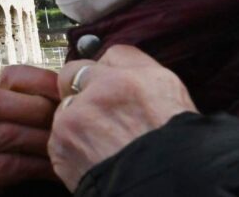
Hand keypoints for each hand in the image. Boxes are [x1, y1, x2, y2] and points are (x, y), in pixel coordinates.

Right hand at [0, 65, 61, 190]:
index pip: (12, 76)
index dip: (43, 81)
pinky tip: (59, 168)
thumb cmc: (26, 141)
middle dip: (42, 112)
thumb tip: (82, 88)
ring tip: (69, 145)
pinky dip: (40, 166)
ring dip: (43, 140)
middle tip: (71, 122)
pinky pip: (11, 164)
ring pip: (6, 133)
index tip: (69, 92)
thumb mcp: (31, 116)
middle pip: (1, 102)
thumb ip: (48, 101)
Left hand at [50, 45, 196, 190]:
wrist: (166, 191)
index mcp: (138, 80)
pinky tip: (93, 159)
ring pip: (65, 106)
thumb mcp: (176, 101)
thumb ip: (145, 75)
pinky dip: (71, 147)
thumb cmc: (180, 154)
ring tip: (103, 144)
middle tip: (100, 112)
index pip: (113, 55)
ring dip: (77, 120)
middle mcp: (104, 92)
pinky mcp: (60, 144)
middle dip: (82, 88)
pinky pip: (57, 137)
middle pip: (76, 73)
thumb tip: (118, 65)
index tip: (112, 85)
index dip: (112, 73)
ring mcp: (77, 118)